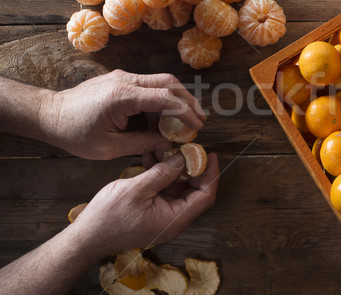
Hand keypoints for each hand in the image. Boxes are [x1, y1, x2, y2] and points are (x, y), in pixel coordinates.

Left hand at [39, 69, 205, 159]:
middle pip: (169, 82)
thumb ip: (142, 144)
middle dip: (188, 100)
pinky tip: (164, 118)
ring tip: (186, 121)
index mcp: (123, 96)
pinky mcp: (120, 80)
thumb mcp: (109, 148)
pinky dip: (162, 100)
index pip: (165, 98)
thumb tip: (167, 144)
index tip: (198, 127)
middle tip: (200, 120)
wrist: (49, 114)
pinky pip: (149, 86)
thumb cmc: (74, 133)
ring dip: (176, 99)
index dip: (186, 112)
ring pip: (161, 81)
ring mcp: (123, 77)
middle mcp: (126, 80)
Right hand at [70, 152, 218, 256]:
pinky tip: (151, 157)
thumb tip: (183, 159)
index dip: (210, 174)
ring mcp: (163, 215)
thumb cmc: (109, 218)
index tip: (210, 155)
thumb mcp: (137, 189)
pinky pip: (164, 189)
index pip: (205, 196)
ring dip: (174, 167)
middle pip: (195, 191)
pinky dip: (161, 174)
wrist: (86, 237)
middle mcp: (173, 219)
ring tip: (164, 148)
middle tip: (187, 147)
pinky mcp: (153, 210)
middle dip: (192, 167)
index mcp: (175, 219)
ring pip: (179, 187)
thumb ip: (162, 173)